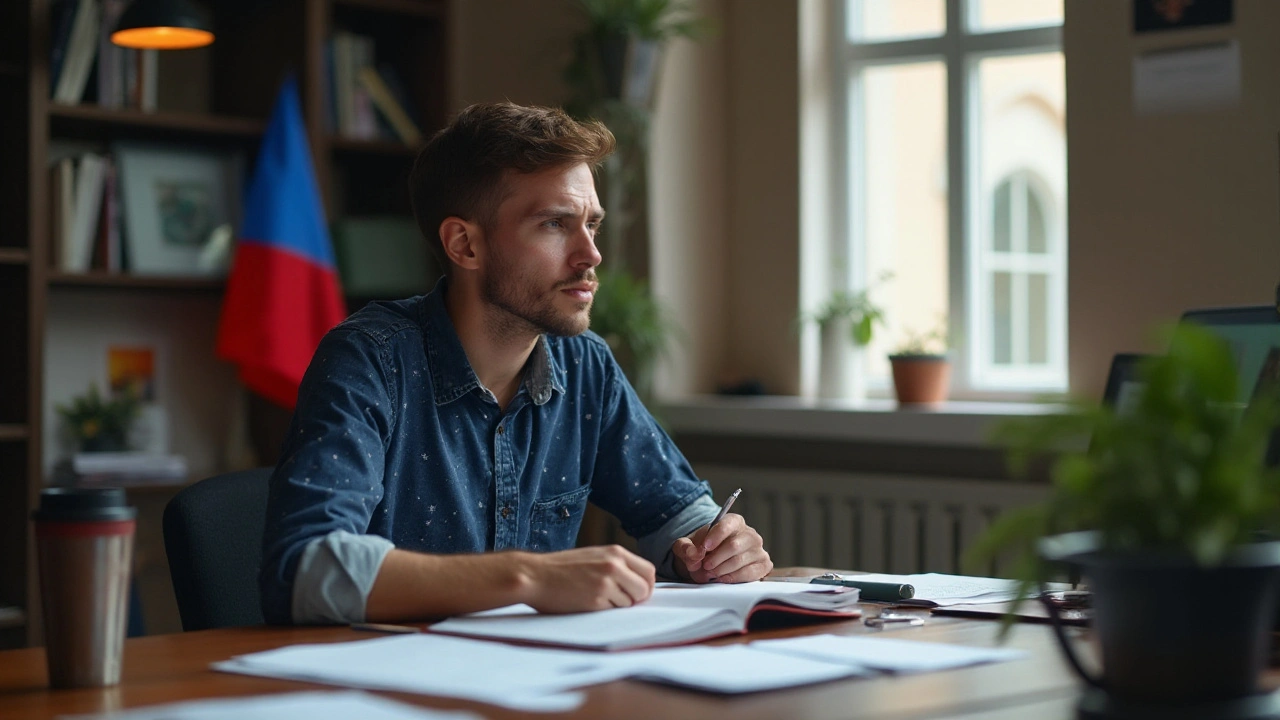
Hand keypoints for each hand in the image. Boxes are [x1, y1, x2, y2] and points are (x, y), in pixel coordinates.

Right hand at [519, 545, 654, 612]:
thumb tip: (637, 583)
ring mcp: (606, 583)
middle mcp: (614, 565)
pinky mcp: (596, 600)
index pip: (648, 571)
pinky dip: (603, 611)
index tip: (637, 592)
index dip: (646, 585)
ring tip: (595, 598)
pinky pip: (612, 612)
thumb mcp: (593, 557)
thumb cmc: (561, 568)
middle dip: (636, 600)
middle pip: (644, 590)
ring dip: (616, 606)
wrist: (534, 575)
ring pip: (629, 603)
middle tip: (620, 601)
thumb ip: (616, 565)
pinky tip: (586, 602)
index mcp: (615, 552)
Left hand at [671, 514, 771, 583]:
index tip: (705, 547)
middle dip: (716, 558)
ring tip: (710, 573)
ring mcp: (758, 550)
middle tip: (704, 566)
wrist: (712, 560)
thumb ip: (685, 547)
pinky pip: (750, 573)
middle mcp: (749, 534)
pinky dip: (734, 578)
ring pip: (740, 561)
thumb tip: (694, 554)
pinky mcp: (763, 565)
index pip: (727, 524)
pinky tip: (723, 578)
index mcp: (733, 522)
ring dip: (721, 570)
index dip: (716, 536)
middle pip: (734, 545)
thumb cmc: (703, 549)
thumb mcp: (687, 545)